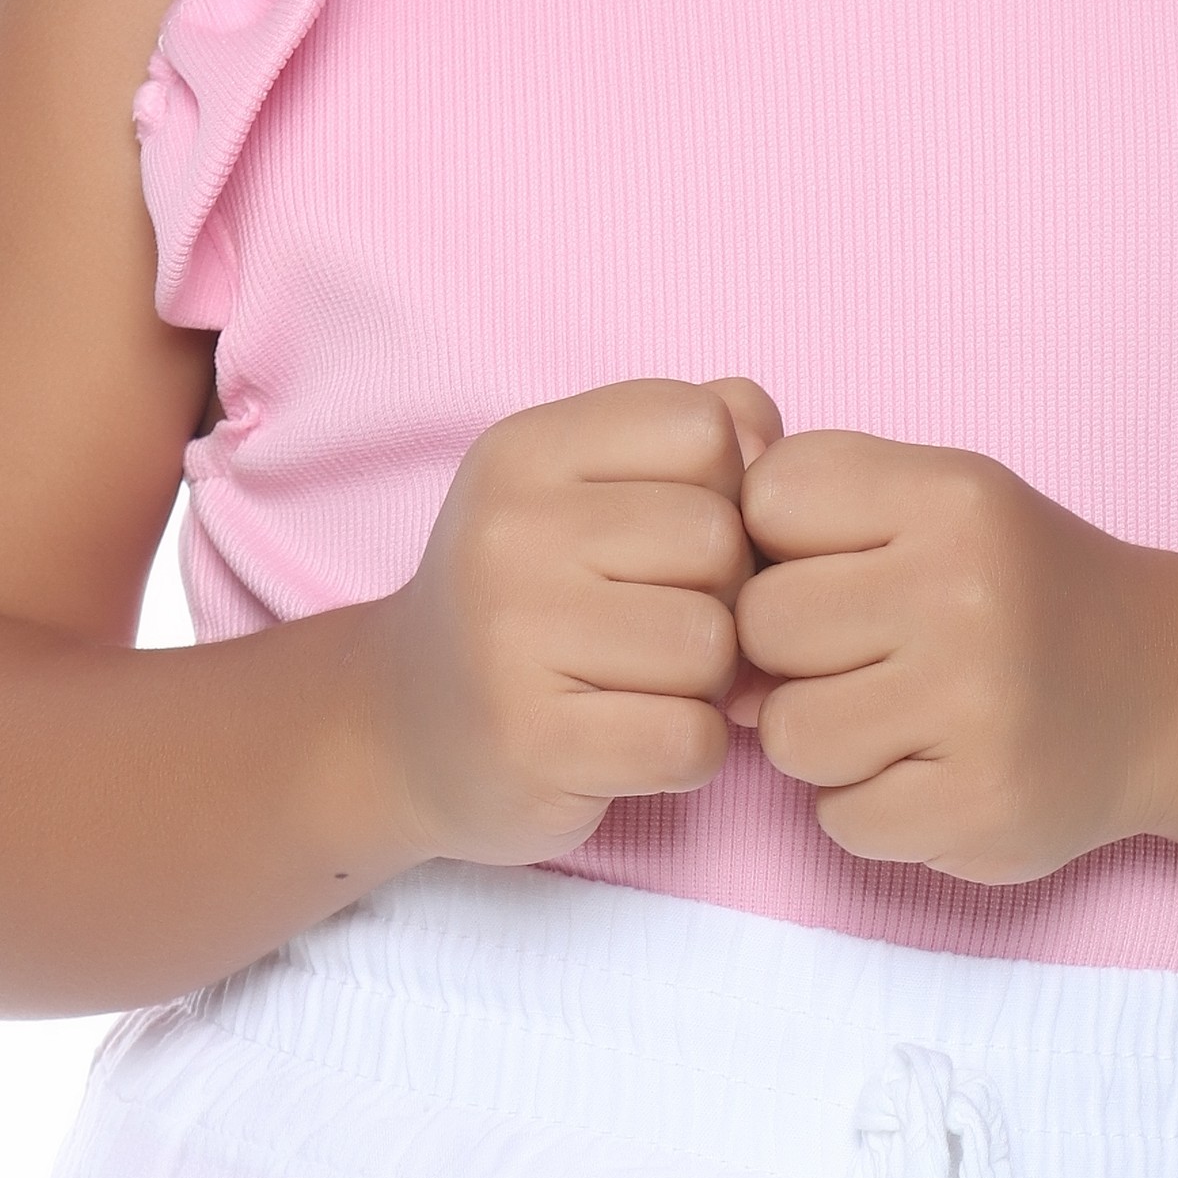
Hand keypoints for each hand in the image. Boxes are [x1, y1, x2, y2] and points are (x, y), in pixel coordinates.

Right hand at [376, 377, 780, 867]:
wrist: (402, 729)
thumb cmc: (535, 596)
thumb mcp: (590, 484)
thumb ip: (702, 431)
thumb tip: (774, 451)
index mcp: (527, 449)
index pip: (702, 425)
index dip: (720, 487)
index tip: (667, 538)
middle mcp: (508, 530)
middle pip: (718, 540)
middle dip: (718, 594)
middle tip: (655, 625)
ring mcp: (510, 638)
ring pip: (712, 645)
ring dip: (705, 681)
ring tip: (640, 682)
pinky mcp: (532, 741)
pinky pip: (690, 740)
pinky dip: (686, 752)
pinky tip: (630, 739)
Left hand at [736, 434, 1173, 882]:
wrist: (1163, 689)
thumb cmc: (1012, 586)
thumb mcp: (933, 501)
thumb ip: (810, 505)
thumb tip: (682, 591)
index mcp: (949, 498)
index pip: (764, 504)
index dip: (775, 545)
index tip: (830, 567)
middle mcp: (967, 594)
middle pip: (762, 628)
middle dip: (789, 652)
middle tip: (860, 655)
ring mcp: (977, 707)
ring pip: (788, 737)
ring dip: (822, 738)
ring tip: (894, 715)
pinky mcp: (981, 807)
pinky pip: (841, 819)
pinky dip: (867, 806)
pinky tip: (929, 770)